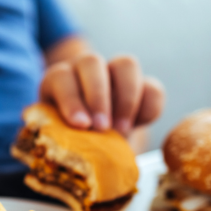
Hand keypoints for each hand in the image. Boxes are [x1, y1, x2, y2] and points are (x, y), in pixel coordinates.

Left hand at [40, 53, 164, 135]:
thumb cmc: (69, 143)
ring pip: (126, 65)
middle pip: (92, 63)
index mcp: (58, 81)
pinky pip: (152, 88)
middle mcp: (85, 70)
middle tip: (102, 128)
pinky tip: (140, 125)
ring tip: (122, 129)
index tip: (80, 125)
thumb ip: (61, 138)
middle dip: (98, 96)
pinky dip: (149, 107)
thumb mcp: (61, 140)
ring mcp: (115, 74)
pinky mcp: (142, 87)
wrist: (95, 148)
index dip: (70, 99)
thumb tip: (68, 147)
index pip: (60, 77)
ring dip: (126, 97)